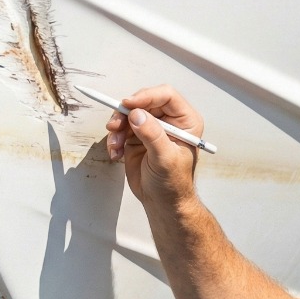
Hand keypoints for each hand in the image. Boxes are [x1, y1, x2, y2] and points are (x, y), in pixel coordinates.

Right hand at [106, 85, 204, 209]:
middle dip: (126, 113)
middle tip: (114, 126)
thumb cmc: (173, 183)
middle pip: (143, 101)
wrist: (162, 202)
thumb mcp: (165, 159)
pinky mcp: (136, 137)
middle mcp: (169, 120)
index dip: (146, 96)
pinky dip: (114, 139)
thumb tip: (137, 114)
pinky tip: (115, 154)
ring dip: (117, 128)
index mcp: (185, 121)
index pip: (166, 96)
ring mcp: (151, 127)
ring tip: (115, 146)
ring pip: (128, 114)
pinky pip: (120, 128)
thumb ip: (153, 135)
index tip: (128, 104)